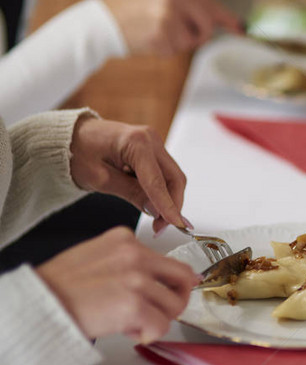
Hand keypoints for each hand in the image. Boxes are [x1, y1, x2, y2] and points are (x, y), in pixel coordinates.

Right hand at [37, 228, 199, 342]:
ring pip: (174, 305)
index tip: (165, 294)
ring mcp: (136, 279)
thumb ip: (127, 264)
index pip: (167, 260)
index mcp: (124, 240)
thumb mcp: (96, 258)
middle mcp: (135, 255)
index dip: (167, 283)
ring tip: (132, 323)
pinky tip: (129, 331)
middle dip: (177, 299)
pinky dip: (149, 334)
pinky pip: (161, 325)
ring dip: (158, 319)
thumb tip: (154, 279)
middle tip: (161, 313)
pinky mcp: (134, 304)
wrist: (37, 305)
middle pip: (183, 277)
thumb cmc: (59, 288)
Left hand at [70, 116, 187, 234]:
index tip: (176, 224)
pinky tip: (152, 204)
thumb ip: (131, 193)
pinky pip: (165, 174)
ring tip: (157, 219)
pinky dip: (163, 191)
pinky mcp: (152, 150)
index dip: (168, 206)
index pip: (158, 181)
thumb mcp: (100, 178)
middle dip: (173, 204)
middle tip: (163, 226)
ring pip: (172, 177)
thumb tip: (156, 210)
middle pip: (174, 178)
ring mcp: (153, 143)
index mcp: (136, 142)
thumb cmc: (77, 151)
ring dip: (169, 199)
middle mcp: (150, 139)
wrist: (70, 137)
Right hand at [101, 0, 242, 55]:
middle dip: (199, 35)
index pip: (211, 3)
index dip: (228, 19)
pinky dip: (165, 50)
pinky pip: (176, 50)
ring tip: (156, 33)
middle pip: (208, 24)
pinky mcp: (161, 32)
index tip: (241, 29)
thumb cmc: (133, 12)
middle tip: (180, 36)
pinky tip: (148, 40)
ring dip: (178, 43)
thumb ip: (187, 4)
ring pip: (191, 40)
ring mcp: (168, 13)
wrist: (101, 22)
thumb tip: (216, 20)